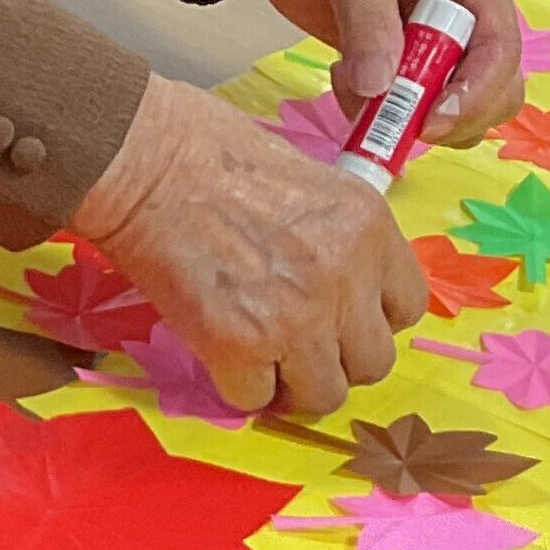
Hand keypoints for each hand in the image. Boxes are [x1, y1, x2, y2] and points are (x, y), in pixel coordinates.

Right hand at [77, 76, 424, 415]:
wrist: (143, 160)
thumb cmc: (209, 150)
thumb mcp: (308, 179)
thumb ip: (336, 237)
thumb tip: (338, 287)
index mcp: (368, 227)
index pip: (406, 307)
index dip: (368, 317)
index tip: (339, 315)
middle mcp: (346, 277)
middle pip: (373, 362)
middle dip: (334, 358)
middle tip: (296, 341)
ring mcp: (298, 318)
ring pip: (323, 394)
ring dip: (292, 382)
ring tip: (260, 356)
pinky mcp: (241, 347)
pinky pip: (256, 399)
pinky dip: (238, 385)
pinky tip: (219, 349)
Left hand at [197, 0, 522, 141]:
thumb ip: (368, 25)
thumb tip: (379, 88)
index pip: (500, 48)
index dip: (474, 93)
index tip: (430, 120)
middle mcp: (463, 7)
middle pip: (489, 88)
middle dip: (446, 114)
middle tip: (392, 121)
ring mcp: (430, 35)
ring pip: (448, 105)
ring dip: (402, 115)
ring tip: (350, 83)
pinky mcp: (394, 56)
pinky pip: (402, 106)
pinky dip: (372, 110)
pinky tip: (340, 74)